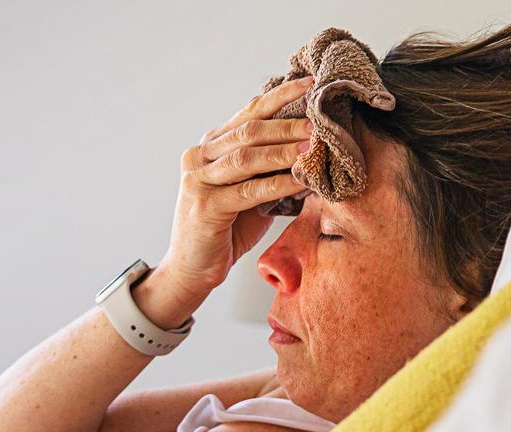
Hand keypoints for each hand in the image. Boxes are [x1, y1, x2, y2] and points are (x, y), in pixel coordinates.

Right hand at [157, 77, 313, 299]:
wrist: (191, 269)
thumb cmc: (224, 230)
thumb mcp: (249, 192)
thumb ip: (268, 170)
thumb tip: (311, 150)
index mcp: (209, 148)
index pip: (247, 115)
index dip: (278, 97)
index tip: (308, 83)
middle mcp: (199, 158)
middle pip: (248, 131)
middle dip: (287, 125)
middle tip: (319, 122)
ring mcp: (198, 181)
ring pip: (246, 157)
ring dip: (284, 150)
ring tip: (313, 147)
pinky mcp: (205, 207)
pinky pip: (248, 190)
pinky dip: (278, 184)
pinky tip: (301, 180)